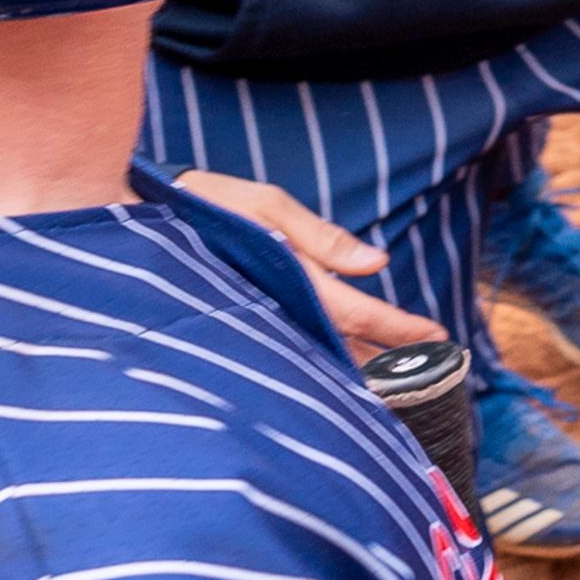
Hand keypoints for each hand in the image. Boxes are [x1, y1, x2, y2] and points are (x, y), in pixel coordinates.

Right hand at [175, 171, 446, 362]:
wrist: (139, 224)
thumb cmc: (206, 206)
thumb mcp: (266, 205)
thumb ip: (323, 238)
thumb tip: (377, 262)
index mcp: (290, 278)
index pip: (356, 314)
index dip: (400, 328)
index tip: (440, 338)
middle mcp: (279, 308)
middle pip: (345, 344)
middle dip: (389, 360)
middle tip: (437, 370)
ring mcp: (264, 319)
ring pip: (321, 350)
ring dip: (361, 364)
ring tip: (404, 374)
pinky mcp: (250, 319)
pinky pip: (297, 342)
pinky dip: (325, 353)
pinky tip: (346, 361)